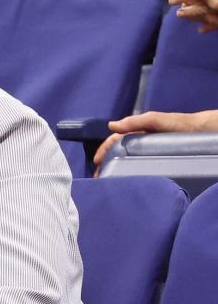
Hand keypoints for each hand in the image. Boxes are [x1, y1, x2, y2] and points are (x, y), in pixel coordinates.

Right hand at [93, 110, 217, 173]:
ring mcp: (151, 152)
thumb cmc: (183, 124)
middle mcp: (143, 143)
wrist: (206, 133)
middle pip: (119, 152)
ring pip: (128, 161)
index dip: (104, 150)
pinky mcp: (160, 161)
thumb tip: (112, 125)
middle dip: (107, 163)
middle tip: (100, 177)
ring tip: (110, 182)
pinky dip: (131, 174)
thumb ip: (137, 122)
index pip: (116, 140)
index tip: (96, 164)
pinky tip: (129, 182)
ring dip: (117, 170)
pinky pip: (141, 168)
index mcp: (140, 133)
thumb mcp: (158, 120)